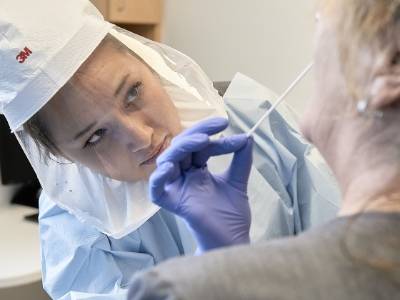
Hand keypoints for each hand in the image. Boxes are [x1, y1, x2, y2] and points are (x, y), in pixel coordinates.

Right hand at [149, 118, 252, 251]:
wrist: (232, 239)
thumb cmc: (231, 214)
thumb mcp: (238, 181)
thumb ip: (241, 160)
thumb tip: (248, 136)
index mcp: (197, 170)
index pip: (200, 146)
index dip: (214, 136)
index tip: (234, 132)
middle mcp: (184, 176)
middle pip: (181, 147)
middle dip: (198, 132)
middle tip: (218, 126)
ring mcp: (176, 189)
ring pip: (167, 161)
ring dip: (182, 147)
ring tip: (202, 140)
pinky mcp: (171, 203)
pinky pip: (156, 189)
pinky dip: (159, 177)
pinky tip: (171, 166)